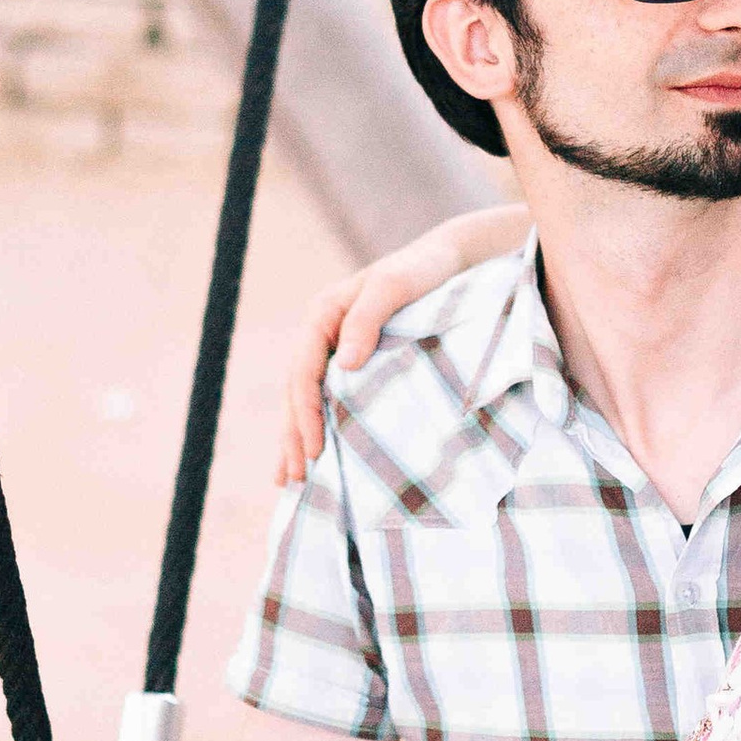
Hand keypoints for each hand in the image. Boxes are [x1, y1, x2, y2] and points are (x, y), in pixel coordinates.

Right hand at [276, 205, 530, 483]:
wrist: (448, 260)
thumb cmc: (422, 270)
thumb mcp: (394, 286)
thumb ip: (367, 319)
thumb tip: (344, 364)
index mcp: (322, 314)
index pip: (302, 372)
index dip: (304, 413)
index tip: (313, 449)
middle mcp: (323, 333)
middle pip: (298, 392)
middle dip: (293, 435)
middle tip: (294, 479)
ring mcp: (337, 348)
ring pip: (308, 399)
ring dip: (297, 437)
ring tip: (291, 480)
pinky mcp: (355, 360)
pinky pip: (330, 397)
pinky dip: (321, 425)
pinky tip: (318, 452)